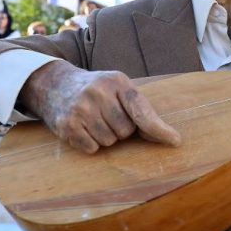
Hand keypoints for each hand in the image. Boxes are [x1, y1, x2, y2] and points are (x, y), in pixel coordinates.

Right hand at [19, 61, 180, 154]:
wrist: (55, 84)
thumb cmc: (96, 90)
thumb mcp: (118, 88)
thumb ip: (140, 108)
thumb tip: (167, 137)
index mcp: (117, 82)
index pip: (141, 110)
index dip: (158, 128)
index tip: (175, 141)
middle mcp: (98, 93)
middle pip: (126, 131)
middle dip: (120, 129)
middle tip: (106, 115)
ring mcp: (81, 109)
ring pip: (109, 142)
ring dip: (105, 137)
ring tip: (94, 120)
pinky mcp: (67, 125)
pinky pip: (92, 148)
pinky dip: (90, 143)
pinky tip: (83, 127)